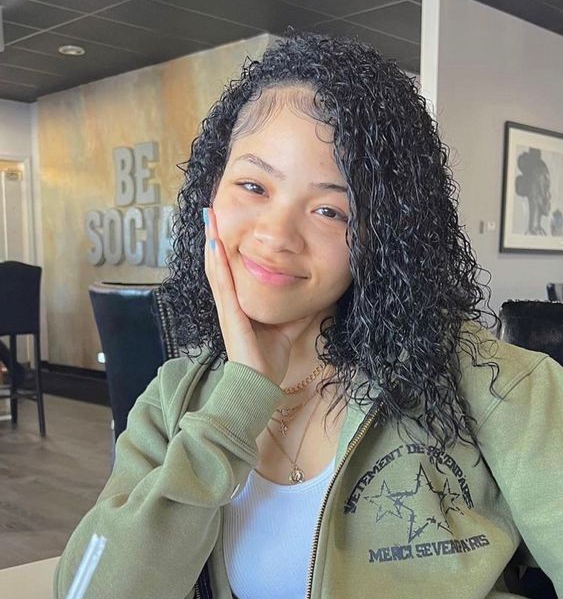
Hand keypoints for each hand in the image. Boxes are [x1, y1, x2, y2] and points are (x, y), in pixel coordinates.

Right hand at [203, 207, 318, 385]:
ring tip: (209, 219)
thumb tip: (317, 299)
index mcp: (240, 306)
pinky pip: (223, 286)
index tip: (226, 225)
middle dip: (214, 238)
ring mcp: (227, 309)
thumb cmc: (268, 362)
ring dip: (211, 242)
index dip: (227, 248)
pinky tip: (215, 245)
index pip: (231, 270)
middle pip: (219, 264)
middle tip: (211, 212)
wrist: (259, 385)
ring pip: (216, 269)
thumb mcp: (287, 330)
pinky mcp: (230, 316)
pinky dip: (218, 264)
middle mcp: (230, 304)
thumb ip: (297, 313)